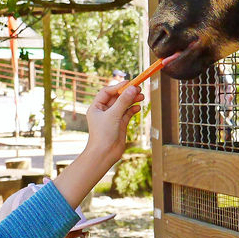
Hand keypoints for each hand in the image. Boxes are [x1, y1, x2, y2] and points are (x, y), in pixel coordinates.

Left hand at [52, 84, 143, 207]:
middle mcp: (103, 112)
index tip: (130, 83)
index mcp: (96, 107)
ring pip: (123, 105)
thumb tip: (133, 88)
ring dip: (132, 100)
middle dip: (127, 93)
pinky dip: (133, 109)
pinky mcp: (120, 125)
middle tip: (139, 89)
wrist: (104, 154)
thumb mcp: (113, 115)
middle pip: (117, 97)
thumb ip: (123, 101)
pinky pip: (127, 113)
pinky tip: (138, 107)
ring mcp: (112, 118)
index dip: (118, 86)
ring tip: (142, 97)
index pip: (107, 92)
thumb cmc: (103, 135)